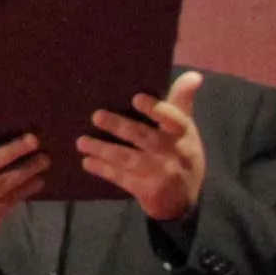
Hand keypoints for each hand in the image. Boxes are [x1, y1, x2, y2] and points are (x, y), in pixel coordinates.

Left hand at [77, 75, 209, 229]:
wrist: (184, 199)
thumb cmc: (180, 153)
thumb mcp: (185, 129)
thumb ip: (181, 101)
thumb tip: (193, 75)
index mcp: (183, 132)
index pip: (172, 118)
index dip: (155, 109)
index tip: (136, 98)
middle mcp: (175, 152)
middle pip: (144, 136)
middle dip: (119, 126)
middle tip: (96, 116)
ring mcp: (162, 173)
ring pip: (128, 158)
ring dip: (103, 149)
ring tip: (81, 142)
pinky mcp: (149, 191)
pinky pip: (122, 178)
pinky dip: (103, 169)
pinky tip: (87, 162)